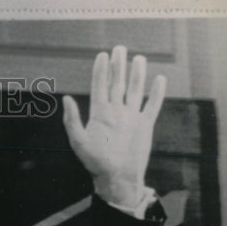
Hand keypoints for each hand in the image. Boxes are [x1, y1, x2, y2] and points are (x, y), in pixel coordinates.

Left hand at [62, 46, 165, 207]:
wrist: (117, 177)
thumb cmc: (95, 162)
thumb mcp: (78, 142)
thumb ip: (72, 120)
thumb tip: (67, 98)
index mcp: (99, 113)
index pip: (100, 86)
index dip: (100, 71)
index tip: (102, 55)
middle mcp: (115, 112)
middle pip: (117, 84)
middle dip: (118, 66)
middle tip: (119, 48)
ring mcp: (131, 118)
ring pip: (135, 91)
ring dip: (137, 75)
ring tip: (139, 58)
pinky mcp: (145, 125)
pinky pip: (152, 106)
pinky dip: (156, 93)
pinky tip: (159, 79)